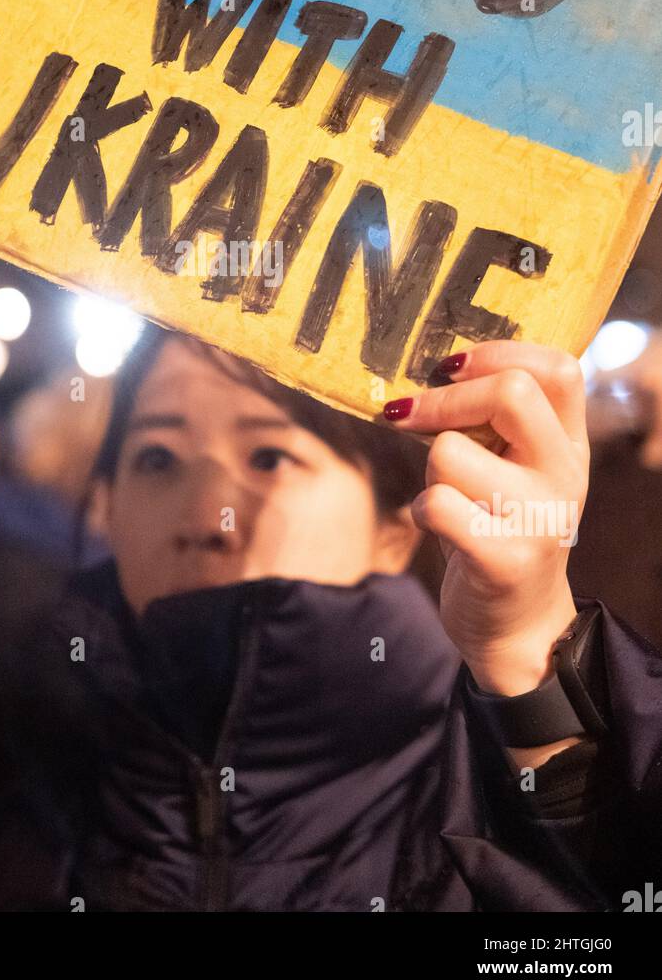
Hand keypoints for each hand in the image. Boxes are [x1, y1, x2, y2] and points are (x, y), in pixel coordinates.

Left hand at [381, 341, 588, 702]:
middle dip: (443, 399)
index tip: (451, 367)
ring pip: (451, 451)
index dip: (498, 352)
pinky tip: (437, 525)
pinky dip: (421, 510)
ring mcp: (539, 519)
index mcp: (570, 444)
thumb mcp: (519, 468)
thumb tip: (438, 362)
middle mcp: (564, 476)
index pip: (558, 367)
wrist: (519, 626)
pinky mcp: (504, 559)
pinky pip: (437, 504)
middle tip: (409, 415)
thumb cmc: (501, 529)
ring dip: (429, 470)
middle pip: (510, 392)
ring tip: (448, 497)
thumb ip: (500, 419)